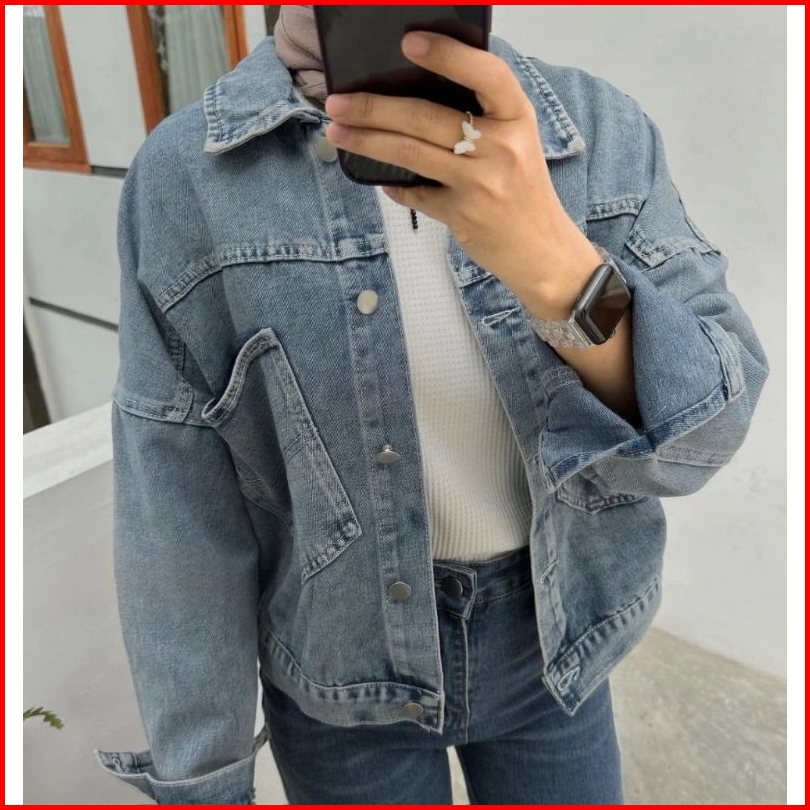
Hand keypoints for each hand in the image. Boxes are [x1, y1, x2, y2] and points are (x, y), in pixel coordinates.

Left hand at [324, 31, 599, 317]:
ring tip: (338, 133)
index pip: (486, 74)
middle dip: (373, 108)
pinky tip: (382, 180)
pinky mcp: (463, 214)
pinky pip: (415, 193)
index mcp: (518, 117)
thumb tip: (417, 93)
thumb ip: (483, 116)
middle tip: (338, 103)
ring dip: (367, 141)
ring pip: (410, 153)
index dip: (447, 55)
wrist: (542, 250)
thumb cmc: (523, 189)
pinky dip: (394, 186)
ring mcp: (481, 183)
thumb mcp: (518, 141)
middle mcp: (501, 147)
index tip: (409, 41)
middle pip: (425, 117)